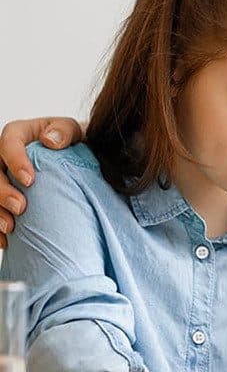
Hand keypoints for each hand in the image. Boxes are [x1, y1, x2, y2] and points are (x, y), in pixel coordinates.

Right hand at [0, 117, 82, 248]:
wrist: (75, 156)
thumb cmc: (70, 141)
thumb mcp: (72, 131)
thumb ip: (64, 130)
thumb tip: (51, 140)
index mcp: (17, 135)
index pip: (8, 143)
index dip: (15, 161)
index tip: (29, 180)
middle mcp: (2, 156)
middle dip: (2, 192)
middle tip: (21, 208)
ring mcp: (0, 177)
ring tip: (10, 227)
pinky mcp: (3, 196)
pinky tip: (7, 241)